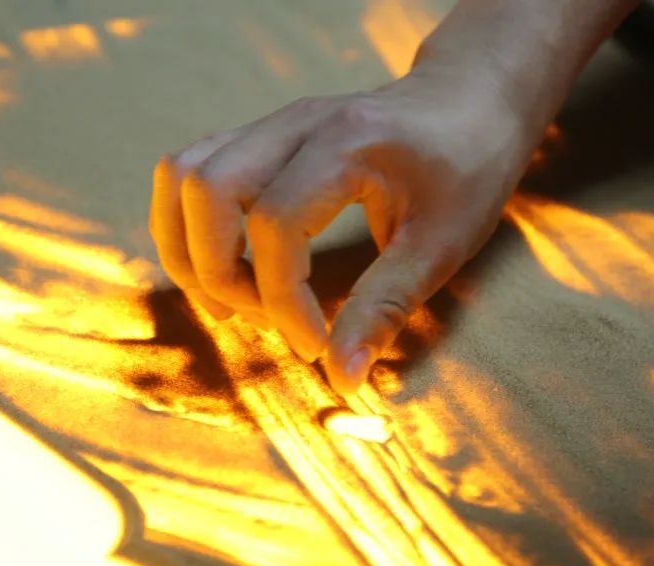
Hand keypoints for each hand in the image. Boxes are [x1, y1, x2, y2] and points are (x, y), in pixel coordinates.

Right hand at [150, 68, 534, 394]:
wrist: (473, 100)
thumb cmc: (469, 168)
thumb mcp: (441, 246)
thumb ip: (384, 309)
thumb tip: (342, 378)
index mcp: (346, 143)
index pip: (273, 227)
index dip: (283, 303)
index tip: (316, 347)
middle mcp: (296, 122)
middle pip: (204, 190)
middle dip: (217, 274)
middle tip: (265, 322)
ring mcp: (272, 123)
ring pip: (180, 173)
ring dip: (187, 247)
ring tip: (227, 302)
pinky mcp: (262, 136)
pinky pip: (191, 171)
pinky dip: (190, 225)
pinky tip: (225, 266)